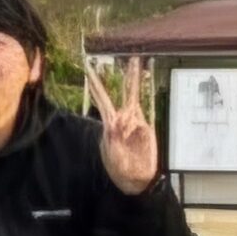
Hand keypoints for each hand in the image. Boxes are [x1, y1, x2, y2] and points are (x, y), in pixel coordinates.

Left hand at [88, 55, 159, 195]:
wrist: (135, 179)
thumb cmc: (119, 167)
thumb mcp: (111, 153)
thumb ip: (114, 137)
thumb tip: (120, 122)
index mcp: (109, 123)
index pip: (102, 99)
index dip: (96, 84)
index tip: (89, 67)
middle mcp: (123, 119)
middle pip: (123, 92)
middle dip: (126, 75)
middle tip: (129, 56)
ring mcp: (136, 123)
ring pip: (135, 98)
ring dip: (135, 80)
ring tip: (137, 61)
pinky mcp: (147, 129)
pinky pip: (144, 115)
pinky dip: (139, 110)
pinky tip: (139, 103)